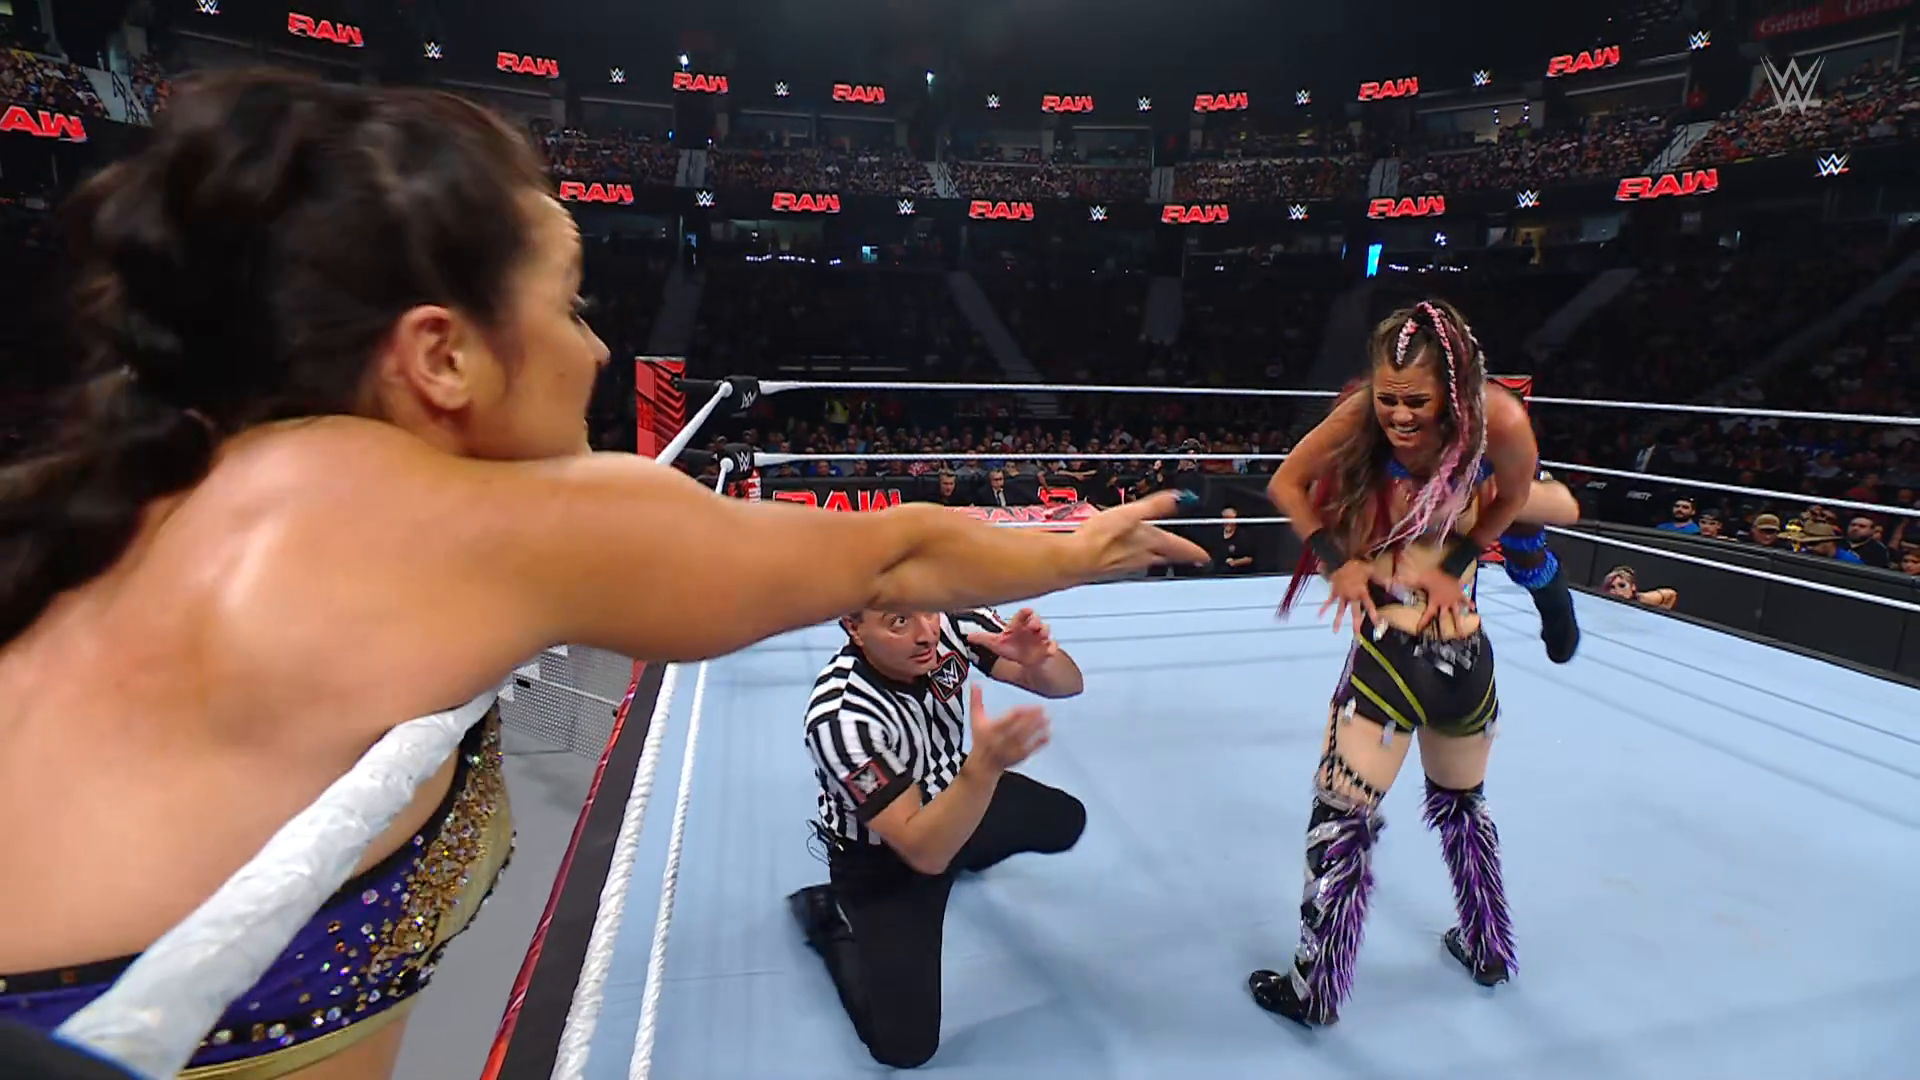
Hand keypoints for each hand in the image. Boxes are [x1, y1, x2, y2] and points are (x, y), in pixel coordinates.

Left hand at [966, 608, 1054, 665]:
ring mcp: (1040, 639)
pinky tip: (1050, 649)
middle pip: (1035, 620)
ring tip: (1042, 634)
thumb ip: (984, 639)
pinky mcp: (1048, 649)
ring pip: (1045, 630)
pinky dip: (1052, 647)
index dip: (1025, 613)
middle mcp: (1030, 630)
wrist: (1028, 662)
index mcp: (1018, 627)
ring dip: (1045, 630)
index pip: (1022, 615)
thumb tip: (968, 636)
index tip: (1027, 611)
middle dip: (1035, 620)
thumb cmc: (1013, 648)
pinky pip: (1053, 646)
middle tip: (1033, 625)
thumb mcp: (997, 645)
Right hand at [968, 683, 1049, 772]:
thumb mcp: (975, 719)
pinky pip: (1030, 750)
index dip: (1019, 714)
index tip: (1028, 706)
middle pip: (1018, 729)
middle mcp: (1001, 741)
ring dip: (1038, 729)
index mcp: (991, 730)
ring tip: (1047, 719)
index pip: (1007, 720)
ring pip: (1026, 739)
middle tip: (1043, 709)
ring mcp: (1011, 750)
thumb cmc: (980, 738)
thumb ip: (976, 700)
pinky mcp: (1018, 757)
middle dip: (1031, 720)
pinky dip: (1040, 743)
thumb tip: (975, 682)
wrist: (984, 764)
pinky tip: (1048, 734)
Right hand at [1070, 491, 1209, 577]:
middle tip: (1190, 557)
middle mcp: (1142, 558)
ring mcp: (1127, 565)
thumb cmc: (1100, 538)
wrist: (1075, 560)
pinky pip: (1132, 563)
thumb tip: (1179, 497)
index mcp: (1151, 543)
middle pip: (1167, 557)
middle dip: (1180, 556)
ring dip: (1160, 558)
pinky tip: (1130, 555)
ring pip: (1150, 561)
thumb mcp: (1130, 513)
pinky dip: (1138, 559)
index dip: (1194, 551)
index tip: (1205, 556)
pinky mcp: (1112, 568)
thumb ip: (1156, 506)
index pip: (1179, 548)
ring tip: (1164, 555)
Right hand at [1319, 559, 1380, 633]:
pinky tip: (1318, 616)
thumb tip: (1392, 585)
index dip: (1373, 614)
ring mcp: (1342, 596)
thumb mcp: (1371, 570)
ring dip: (1337, 621)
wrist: (1340, 560)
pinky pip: (1328, 602)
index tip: (1376, 623)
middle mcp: (1352, 596)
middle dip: (1356, 623)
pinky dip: (1323, 608)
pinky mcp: (1334, 593)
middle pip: (1354, 612)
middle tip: (1357, 635)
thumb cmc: (1357, 566)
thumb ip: (1381, 579)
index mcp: (1361, 592)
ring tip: (1335, 631)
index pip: (1369, 605)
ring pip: (1340, 610)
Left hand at [1401, 566, 1471, 633]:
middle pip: (1444, 618)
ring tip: (1462, 633)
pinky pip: (1466, 600)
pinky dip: (1470, 604)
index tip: (1419, 631)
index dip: (1423, 623)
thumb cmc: (1435, 575)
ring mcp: (1454, 600)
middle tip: (1444, 638)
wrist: (1451, 569)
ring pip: (1457, 614)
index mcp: (1435, 602)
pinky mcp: (1461, 594)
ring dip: (1459, 623)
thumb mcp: (1421, 579)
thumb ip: (1408, 582)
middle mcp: (1445, 604)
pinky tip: (1474, 609)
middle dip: (1443, 628)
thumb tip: (1394, 581)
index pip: (1427, 615)